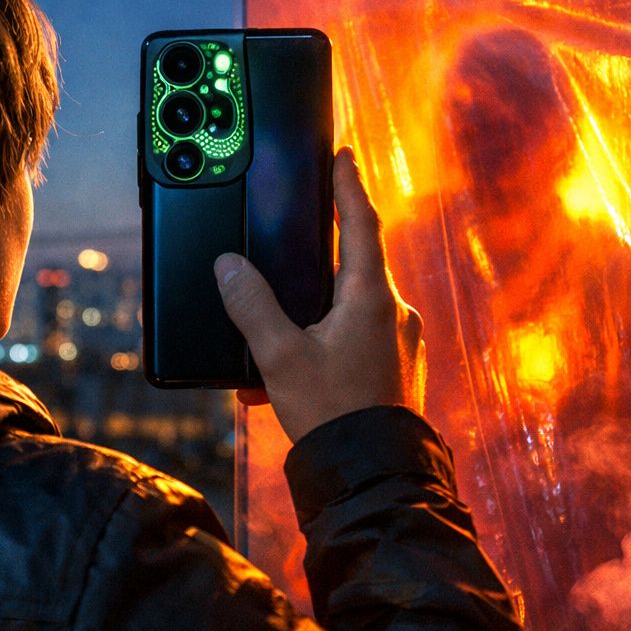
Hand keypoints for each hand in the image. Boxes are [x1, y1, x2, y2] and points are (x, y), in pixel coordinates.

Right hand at [214, 147, 423, 443]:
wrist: (372, 475)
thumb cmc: (333, 415)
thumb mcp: (279, 358)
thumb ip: (251, 306)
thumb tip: (229, 266)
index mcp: (371, 298)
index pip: (361, 223)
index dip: (349, 185)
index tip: (344, 155)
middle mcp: (394, 313)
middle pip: (353, 267)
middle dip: (313, 267)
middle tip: (291, 253)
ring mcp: (400, 343)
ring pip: (349, 312)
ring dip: (309, 322)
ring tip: (270, 353)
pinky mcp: (397, 370)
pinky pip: (356, 344)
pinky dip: (322, 351)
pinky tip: (287, 384)